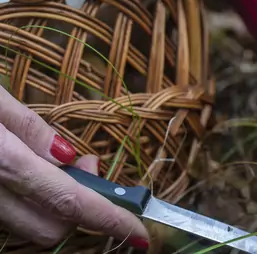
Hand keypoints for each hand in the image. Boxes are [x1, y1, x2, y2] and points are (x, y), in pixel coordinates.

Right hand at [0, 86, 149, 248]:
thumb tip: (70, 155)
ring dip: (58, 207)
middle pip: (53, 228)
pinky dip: (34, 204)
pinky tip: (35, 175)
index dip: (110, 220)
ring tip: (59, 162)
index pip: (70, 202)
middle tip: (89, 164)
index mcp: (4, 162)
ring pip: (31, 228)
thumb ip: (29, 128)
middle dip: (85, 209)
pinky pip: (12, 218)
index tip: (141, 232)